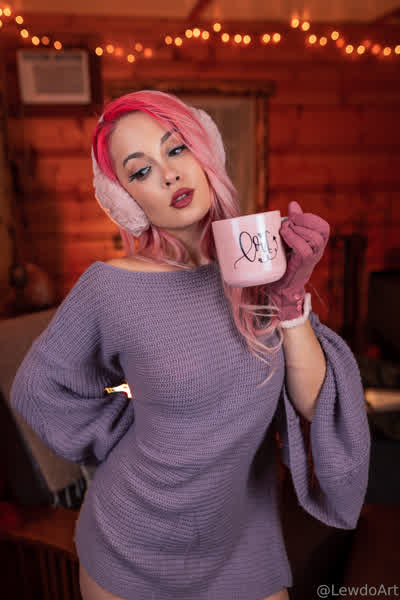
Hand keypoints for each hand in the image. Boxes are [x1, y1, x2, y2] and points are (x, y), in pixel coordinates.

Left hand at [267, 201, 329, 321]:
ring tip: (284, 230)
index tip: (293, 216)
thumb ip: (293, 223)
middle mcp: (318, 251)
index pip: (323, 226)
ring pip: (314, 238)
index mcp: (316, 244)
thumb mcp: (288, 239)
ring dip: (297, 229)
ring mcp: (312, 258)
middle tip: (288, 222)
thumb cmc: (283, 262)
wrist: (279, 288)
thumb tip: (293, 204)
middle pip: (322, 229)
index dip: (309, 218)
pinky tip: (283, 236)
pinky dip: (293, 239)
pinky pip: (303, 248)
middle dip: (304, 220)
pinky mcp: (303, 265)